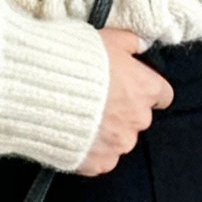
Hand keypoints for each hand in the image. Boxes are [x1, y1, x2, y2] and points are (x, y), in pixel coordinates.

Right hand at [76, 28, 174, 173]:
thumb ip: (130, 42)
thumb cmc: (74, 60)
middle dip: (121, 111)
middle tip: (95, 100)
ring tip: (79, 119)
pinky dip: (89, 151)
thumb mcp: (107, 38)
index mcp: (145, 89)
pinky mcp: (98, 163)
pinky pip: (100, 159)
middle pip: (137, 118)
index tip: (130, 87)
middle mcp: (138, 120)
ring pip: (118, 140)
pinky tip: (72, 136)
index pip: (162, 95)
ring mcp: (119, 144)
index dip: (143, 90)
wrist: (39, 90)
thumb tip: (140, 45)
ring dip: (105, 132)